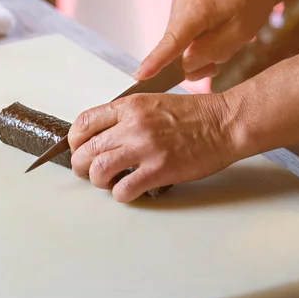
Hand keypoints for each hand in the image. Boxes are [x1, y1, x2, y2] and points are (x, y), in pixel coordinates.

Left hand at [68, 92, 238, 202]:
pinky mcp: (159, 170)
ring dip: (98, 181)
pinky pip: (123, 190)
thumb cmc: (193, 115)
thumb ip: (125, 117)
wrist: (225, 123)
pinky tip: (128, 191)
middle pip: (85, 150)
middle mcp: (132, 125)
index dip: (73, 141)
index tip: (77, 149)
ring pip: (99, 171)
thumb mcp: (152, 102)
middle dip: (80, 165)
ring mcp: (145, 148)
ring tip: (108, 181)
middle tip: (86, 171)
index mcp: (129, 106)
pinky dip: (120, 195)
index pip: (84, 123)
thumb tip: (100, 137)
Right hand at [134, 0, 287, 80]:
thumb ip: (210, 53)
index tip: (140, 75)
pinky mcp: (182, 11)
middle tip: (220, 60)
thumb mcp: (239, 32)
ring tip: (224, 41)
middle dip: (197, 62)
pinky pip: (185, 37)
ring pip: (181, 47)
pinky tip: (217, 34)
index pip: (170, 43)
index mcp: (195, 11)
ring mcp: (179, 9)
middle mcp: (180, 9)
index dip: (155, 62)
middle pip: (176, 51)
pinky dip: (200, 43)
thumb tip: (186, 65)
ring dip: (201, 52)